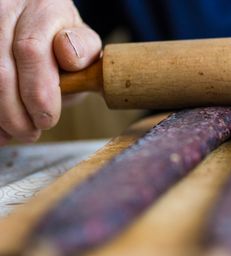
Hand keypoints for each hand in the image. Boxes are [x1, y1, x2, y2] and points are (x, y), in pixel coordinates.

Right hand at [0, 0, 100, 144]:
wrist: (48, 37)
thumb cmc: (67, 48)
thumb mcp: (85, 48)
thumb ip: (84, 51)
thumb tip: (67, 53)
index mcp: (44, 8)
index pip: (31, 49)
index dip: (38, 90)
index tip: (47, 118)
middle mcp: (9, 9)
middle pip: (0, 69)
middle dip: (15, 111)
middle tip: (31, 132)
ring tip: (15, 132)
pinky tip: (0, 129)